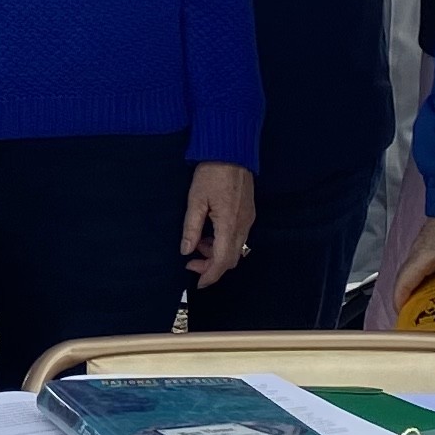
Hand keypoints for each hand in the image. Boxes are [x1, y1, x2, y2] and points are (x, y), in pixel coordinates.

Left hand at [179, 162, 256, 285]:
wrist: (232, 152)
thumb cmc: (212, 172)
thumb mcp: (195, 200)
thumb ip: (191, 228)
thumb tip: (186, 251)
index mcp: (230, 225)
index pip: (222, 261)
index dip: (210, 275)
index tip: (198, 283)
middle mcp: (243, 225)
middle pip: (231, 259)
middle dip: (212, 266)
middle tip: (191, 262)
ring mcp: (248, 219)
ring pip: (235, 249)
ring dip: (217, 253)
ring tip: (197, 242)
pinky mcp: (248, 213)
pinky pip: (238, 237)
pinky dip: (223, 242)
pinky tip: (209, 232)